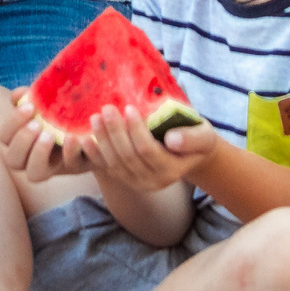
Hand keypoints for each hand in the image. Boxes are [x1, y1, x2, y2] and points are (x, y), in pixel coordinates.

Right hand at [0, 89, 94, 183]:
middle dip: (22, 142)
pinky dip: (72, 152)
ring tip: (50, 135)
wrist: (94, 126)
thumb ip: (32, 98)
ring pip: (35, 174)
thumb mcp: (46, 104)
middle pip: (13, 161)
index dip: (13, 123)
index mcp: (21, 142)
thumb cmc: (61, 112)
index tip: (30, 107)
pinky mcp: (78, 167)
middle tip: (37, 125)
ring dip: (38, 155)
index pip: (5, 137)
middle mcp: (32, 160)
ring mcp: (54, 168)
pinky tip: (78, 137)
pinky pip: (71, 166)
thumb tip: (19, 95)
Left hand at [83, 105, 216, 196]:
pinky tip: (85, 139)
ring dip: (103, 140)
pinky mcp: (126, 180)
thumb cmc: (197, 137)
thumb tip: (172, 139)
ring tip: (95, 118)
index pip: (148, 150)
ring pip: (115, 163)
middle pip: (128, 157)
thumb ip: (192, 138)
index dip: (136, 130)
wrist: (190, 154)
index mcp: (172, 170)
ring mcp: (138, 183)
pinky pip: (108, 168)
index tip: (128, 107)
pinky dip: (95, 154)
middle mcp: (154, 182)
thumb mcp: (204, 135)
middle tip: (107, 108)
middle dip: (115, 132)